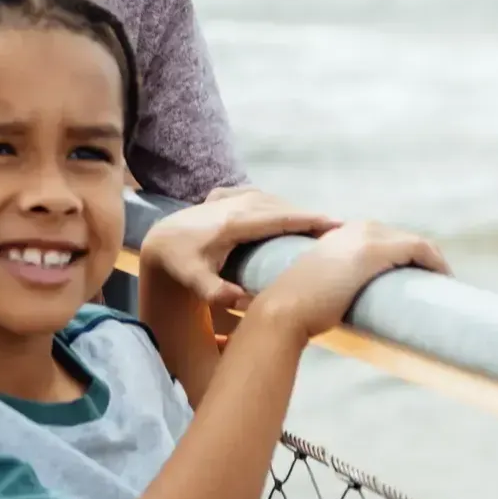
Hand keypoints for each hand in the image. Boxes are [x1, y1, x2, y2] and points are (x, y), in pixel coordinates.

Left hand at [139, 188, 334, 312]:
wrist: (159, 239)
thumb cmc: (179, 262)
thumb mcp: (193, 279)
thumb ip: (215, 291)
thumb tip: (243, 301)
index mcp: (234, 223)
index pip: (280, 218)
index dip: (308, 220)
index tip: (336, 223)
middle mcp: (237, 205)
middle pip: (282, 208)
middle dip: (310, 216)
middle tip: (338, 229)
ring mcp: (232, 198)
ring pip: (272, 200)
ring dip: (294, 211)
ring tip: (317, 225)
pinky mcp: (227, 197)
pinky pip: (260, 197)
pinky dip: (277, 205)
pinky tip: (284, 214)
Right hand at [246, 221, 447, 343]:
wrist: (281, 311)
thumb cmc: (295, 311)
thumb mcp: (318, 292)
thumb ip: (330, 292)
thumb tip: (340, 312)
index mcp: (339, 236)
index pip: (384, 241)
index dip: (405, 259)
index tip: (415, 281)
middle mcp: (354, 229)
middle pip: (402, 239)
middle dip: (421, 261)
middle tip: (435, 287)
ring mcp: (365, 237)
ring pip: (414, 243)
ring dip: (432, 262)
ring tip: (441, 286)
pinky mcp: (375, 251)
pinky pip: (418, 248)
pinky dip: (435, 261)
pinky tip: (443, 278)